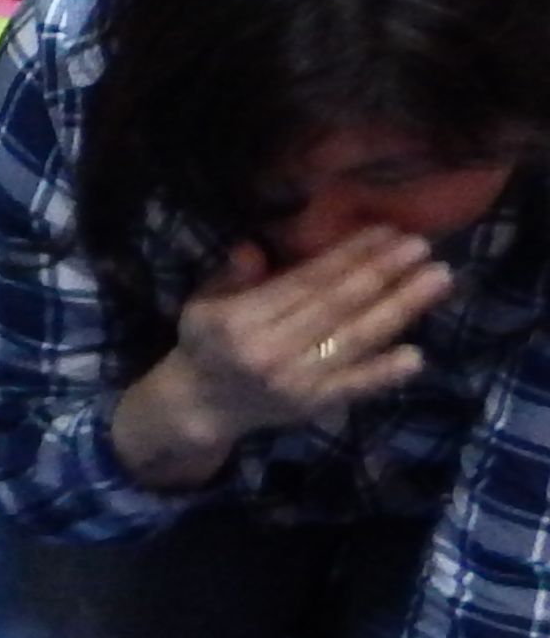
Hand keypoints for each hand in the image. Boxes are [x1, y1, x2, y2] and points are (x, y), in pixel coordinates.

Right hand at [113, 232, 448, 490]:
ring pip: (353, 339)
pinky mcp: (310, 406)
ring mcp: (293, 381)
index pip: (304, 282)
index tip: (385, 231)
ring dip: (400, 308)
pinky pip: (352, 387)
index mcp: (239, 321)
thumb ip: (230, 276)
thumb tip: (252, 249)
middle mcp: (267, 351)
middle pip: (336, 305)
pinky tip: (416, 356)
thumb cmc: (208, 344)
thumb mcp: (202, 303)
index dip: (347, 255)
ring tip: (438, 279)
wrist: (200, 406)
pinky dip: (383, 373)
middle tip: (422, 246)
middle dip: (382, 272)